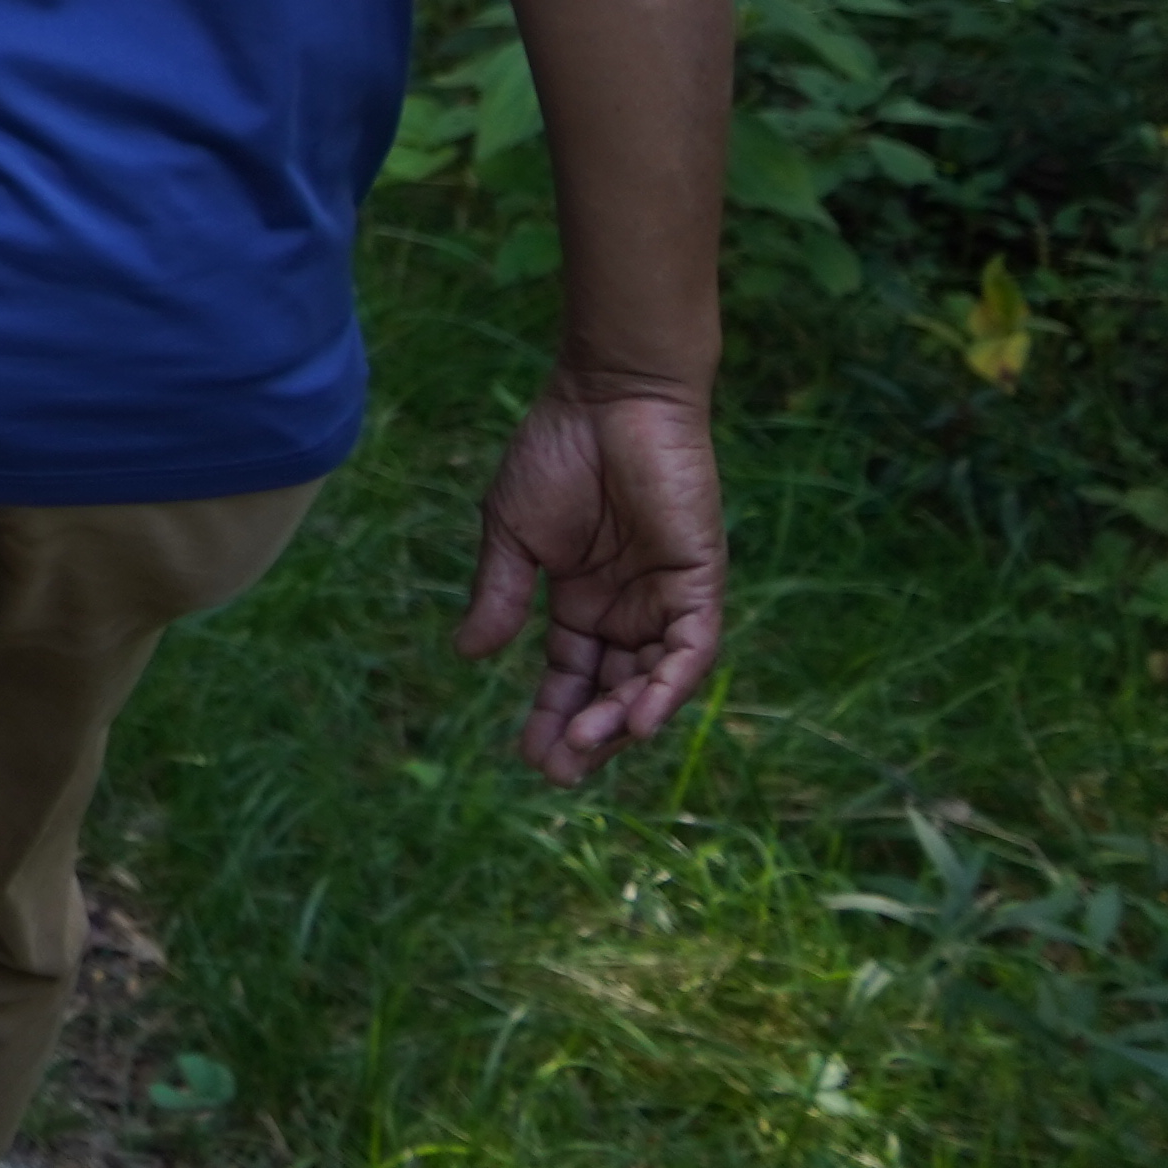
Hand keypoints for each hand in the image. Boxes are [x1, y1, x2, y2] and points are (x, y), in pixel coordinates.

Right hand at [453, 379, 726, 784]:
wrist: (607, 397)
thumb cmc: (557, 453)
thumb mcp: (511, 532)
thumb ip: (499, 593)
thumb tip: (469, 654)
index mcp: (583, 600)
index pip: (572, 676)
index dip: (553, 716)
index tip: (528, 754)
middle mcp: (629, 610)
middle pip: (614, 691)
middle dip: (588, 734)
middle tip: (556, 770)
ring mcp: (667, 600)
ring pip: (652, 682)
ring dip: (623, 721)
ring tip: (586, 749)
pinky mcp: (698, 585)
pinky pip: (690, 652)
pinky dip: (667, 688)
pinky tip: (638, 720)